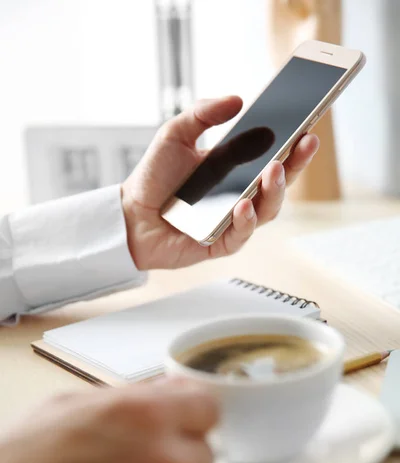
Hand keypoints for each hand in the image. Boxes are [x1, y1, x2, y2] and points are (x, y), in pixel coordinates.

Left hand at [122, 96, 318, 269]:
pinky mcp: (220, 243)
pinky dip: (245, 221)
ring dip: (274, 191)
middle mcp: (240, 195)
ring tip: (273, 171)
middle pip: (278, 183)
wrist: (130, 215)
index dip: (293, 143)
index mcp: (236, 170)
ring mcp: (233, 221)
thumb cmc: (154, 178)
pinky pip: (241, 235)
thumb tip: (237, 99)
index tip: (309, 125)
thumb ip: (203, 113)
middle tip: (305, 142)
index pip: (273, 156)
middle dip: (296, 163)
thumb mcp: (175, 134)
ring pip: (266, 210)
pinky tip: (242, 206)